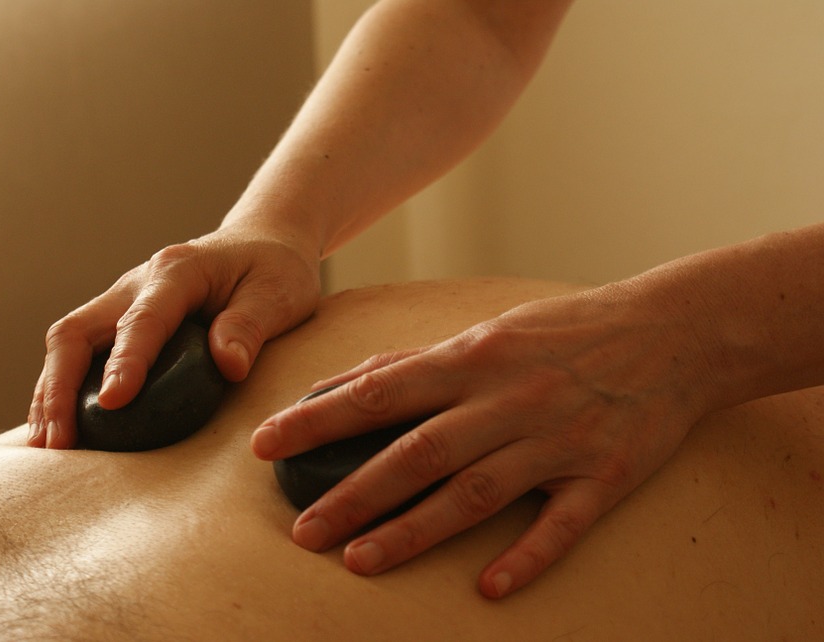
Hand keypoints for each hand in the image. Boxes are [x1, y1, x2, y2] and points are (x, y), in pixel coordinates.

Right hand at [28, 226, 320, 448]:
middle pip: (77, 331)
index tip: (113, 401)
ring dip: (50, 394)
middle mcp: (137, 284)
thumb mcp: (278, 293)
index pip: (143, 319)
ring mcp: (121, 301)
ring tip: (46, 447)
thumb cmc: (274, 271)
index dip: (126, 360)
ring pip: (68, 344)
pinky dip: (61, 390)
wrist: (262, 244)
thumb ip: (251, 325)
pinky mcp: (119, 321)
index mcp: (177, 273)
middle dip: (59, 387)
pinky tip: (58, 429)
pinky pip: (79, 354)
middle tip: (58, 442)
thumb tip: (228, 365)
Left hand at [251, 284, 714, 597]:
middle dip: (354, 493)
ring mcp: (555, 440)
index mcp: (472, 360)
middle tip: (303, 531)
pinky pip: (561, 523)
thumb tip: (344, 383)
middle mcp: (507, 400)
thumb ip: (415, 362)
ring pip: (474, 492)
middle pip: (418, 452)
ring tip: (359, 562)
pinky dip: (525, 556)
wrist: (668, 333)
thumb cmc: (563, 332)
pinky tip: (489, 588)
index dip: (318, 419)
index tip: (266, 444)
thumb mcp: (485, 333)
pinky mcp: (603, 476)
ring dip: (415, 530)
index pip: (379, 392)